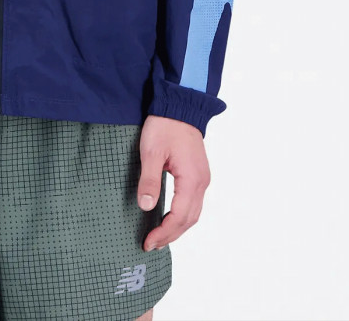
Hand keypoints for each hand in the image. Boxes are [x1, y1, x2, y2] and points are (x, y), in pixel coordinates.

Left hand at [136, 114, 210, 251]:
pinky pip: (194, 202)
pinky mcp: (198, 172)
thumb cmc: (165, 125)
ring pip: (193, 212)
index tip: (148, 242)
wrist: (180, 104)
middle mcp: (202, 182)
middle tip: (151, 244)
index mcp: (192, 179)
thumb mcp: (151, 152)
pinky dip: (183, 215)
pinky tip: (170, 217)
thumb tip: (146, 207)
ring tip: (160, 237)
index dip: (164, 232)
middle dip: (171, 234)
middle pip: (189, 219)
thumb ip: (149, 180)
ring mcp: (202, 177)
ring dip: (178, 227)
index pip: (179, 216)